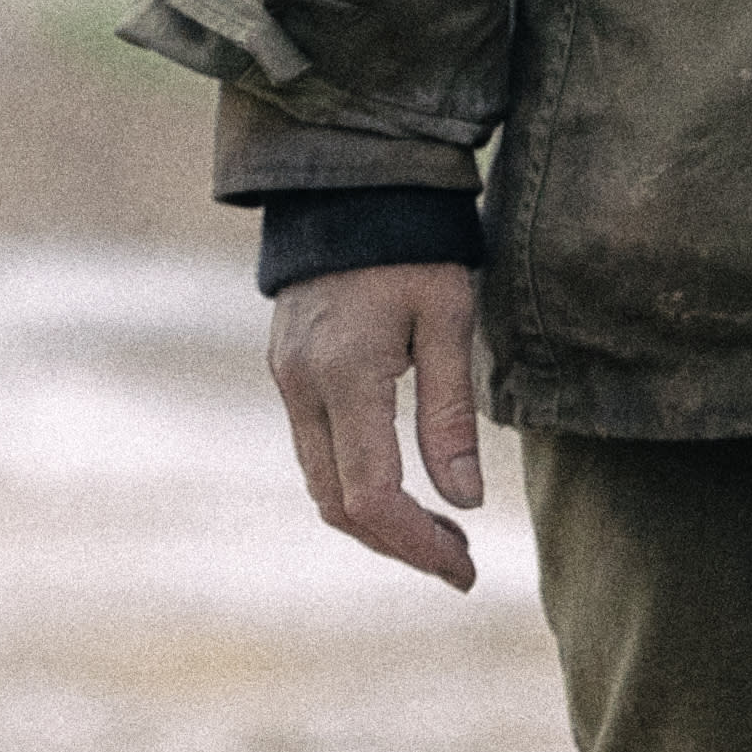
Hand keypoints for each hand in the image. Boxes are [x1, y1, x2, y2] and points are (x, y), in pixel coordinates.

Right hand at [268, 260, 484, 587]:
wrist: (347, 185)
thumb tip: (463, 502)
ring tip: (440, 528)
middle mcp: (303, 386)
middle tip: (458, 558)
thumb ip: (450, 414)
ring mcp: (287, 379)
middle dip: (398, 544)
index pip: (372, 496)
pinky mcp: (288, 370)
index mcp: (345, 375)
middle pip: (338, 504)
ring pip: (321, 484)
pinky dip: (355, 484)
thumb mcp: (447, 319)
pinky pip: (315, 450)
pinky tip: (402, 483)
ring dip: (376, 520)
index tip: (464, 567)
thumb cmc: (412, 245)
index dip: (418, 544)